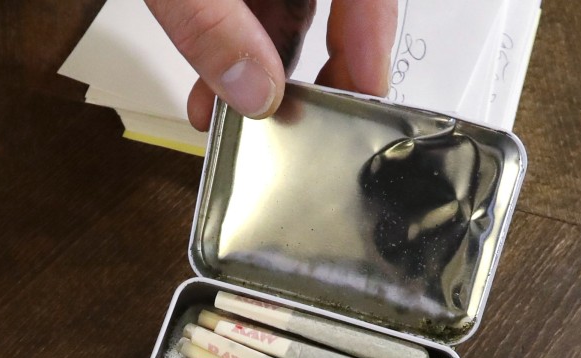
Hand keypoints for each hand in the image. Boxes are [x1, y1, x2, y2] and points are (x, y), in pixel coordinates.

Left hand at [145, 0, 398, 129]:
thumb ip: (208, 19)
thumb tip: (253, 90)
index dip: (372, 35)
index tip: (362, 95)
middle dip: (306, 64)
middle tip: (297, 123)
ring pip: (285, 2)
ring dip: (256, 61)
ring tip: (230, 115)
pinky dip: (229, 37)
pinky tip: (208, 83)